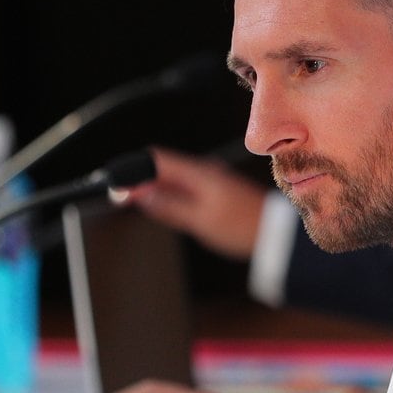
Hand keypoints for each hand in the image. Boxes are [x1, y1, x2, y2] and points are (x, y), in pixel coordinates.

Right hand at [122, 148, 267, 259]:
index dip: (133, 171)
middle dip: (138, 180)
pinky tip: (162, 206)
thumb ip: (169, 206)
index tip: (117, 186)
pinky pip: (183, 185)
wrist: (275, 233)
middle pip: (161, 167)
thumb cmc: (242, 227)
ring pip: (171, 177)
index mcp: (199, 173)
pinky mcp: (213, 189)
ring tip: (136, 203)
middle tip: (121, 198)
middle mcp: (203, 170)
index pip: (156, 159)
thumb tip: (142, 195)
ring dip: (152, 188)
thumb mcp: (200, 220)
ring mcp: (209, 178)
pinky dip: (168, 193)